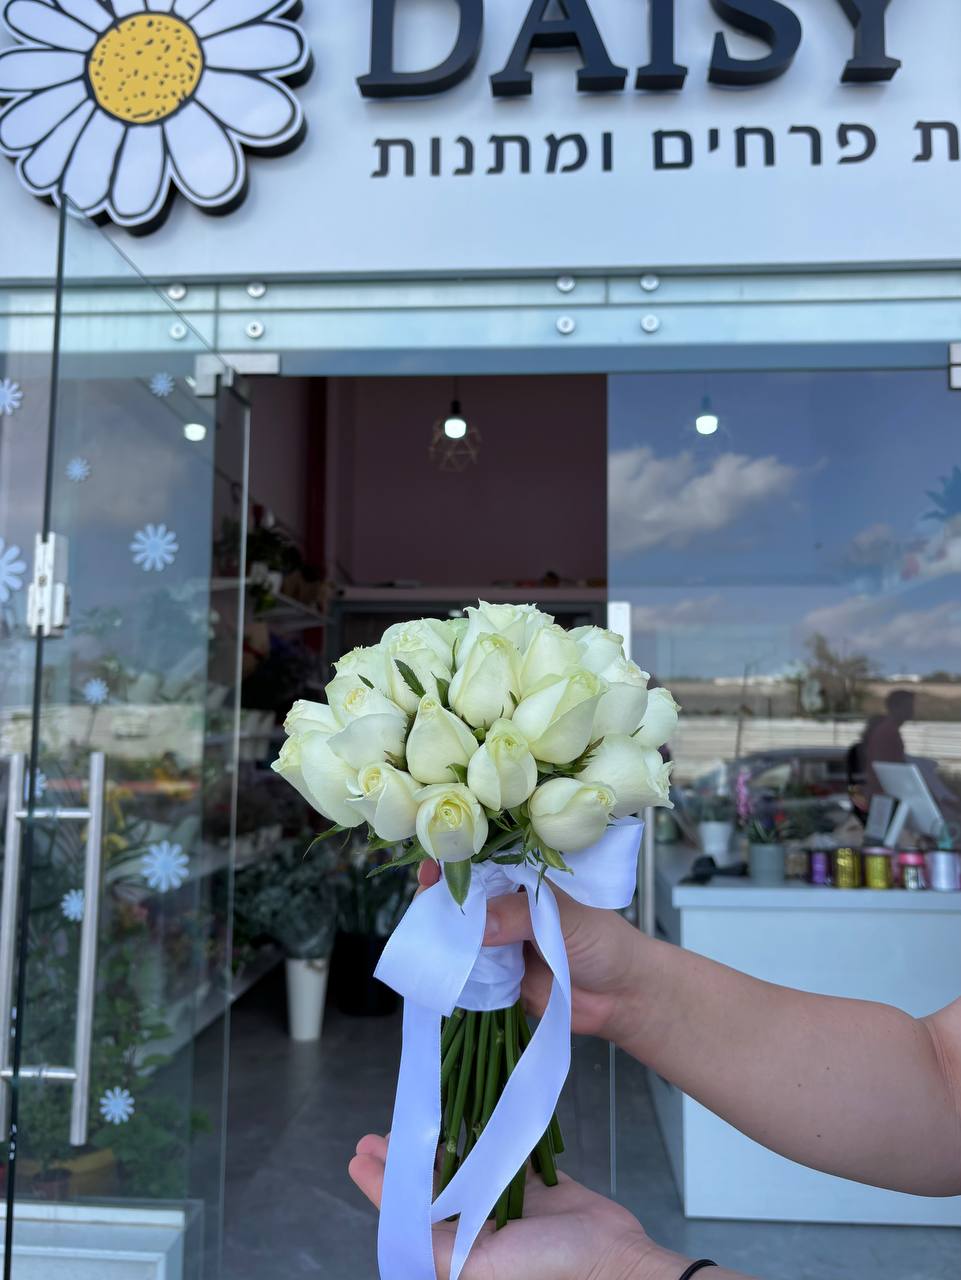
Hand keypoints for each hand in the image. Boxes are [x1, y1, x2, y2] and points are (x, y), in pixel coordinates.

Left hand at [349, 1133, 681, 1279]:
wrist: (611, 1256)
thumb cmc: (547, 1266)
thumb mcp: (479, 1265)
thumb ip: (436, 1248)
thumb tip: (396, 1224)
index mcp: (457, 1252)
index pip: (407, 1213)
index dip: (381, 1184)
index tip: (359, 1157)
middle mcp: (473, 1226)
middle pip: (427, 1185)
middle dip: (401, 1159)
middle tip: (375, 1135)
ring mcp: (500, 1201)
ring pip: (457, 1164)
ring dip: (433, 1142)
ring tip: (410, 1121)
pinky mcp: (526, 1182)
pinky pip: (495, 1150)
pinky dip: (476, 1131)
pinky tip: (459, 1113)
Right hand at [418, 863, 644, 1041]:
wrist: (621, 997)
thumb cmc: (604, 942)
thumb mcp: (568, 919)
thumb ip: (522, 917)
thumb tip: (478, 924)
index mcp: (525, 879)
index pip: (483, 863)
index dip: (457, 861)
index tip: (435, 863)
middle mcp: (506, 906)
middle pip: (463, 897)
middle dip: (440, 896)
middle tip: (424, 896)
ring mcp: (498, 941)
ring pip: (459, 933)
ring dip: (440, 932)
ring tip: (422, 929)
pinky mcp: (496, 975)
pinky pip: (466, 969)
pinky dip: (451, 967)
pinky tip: (434, 962)